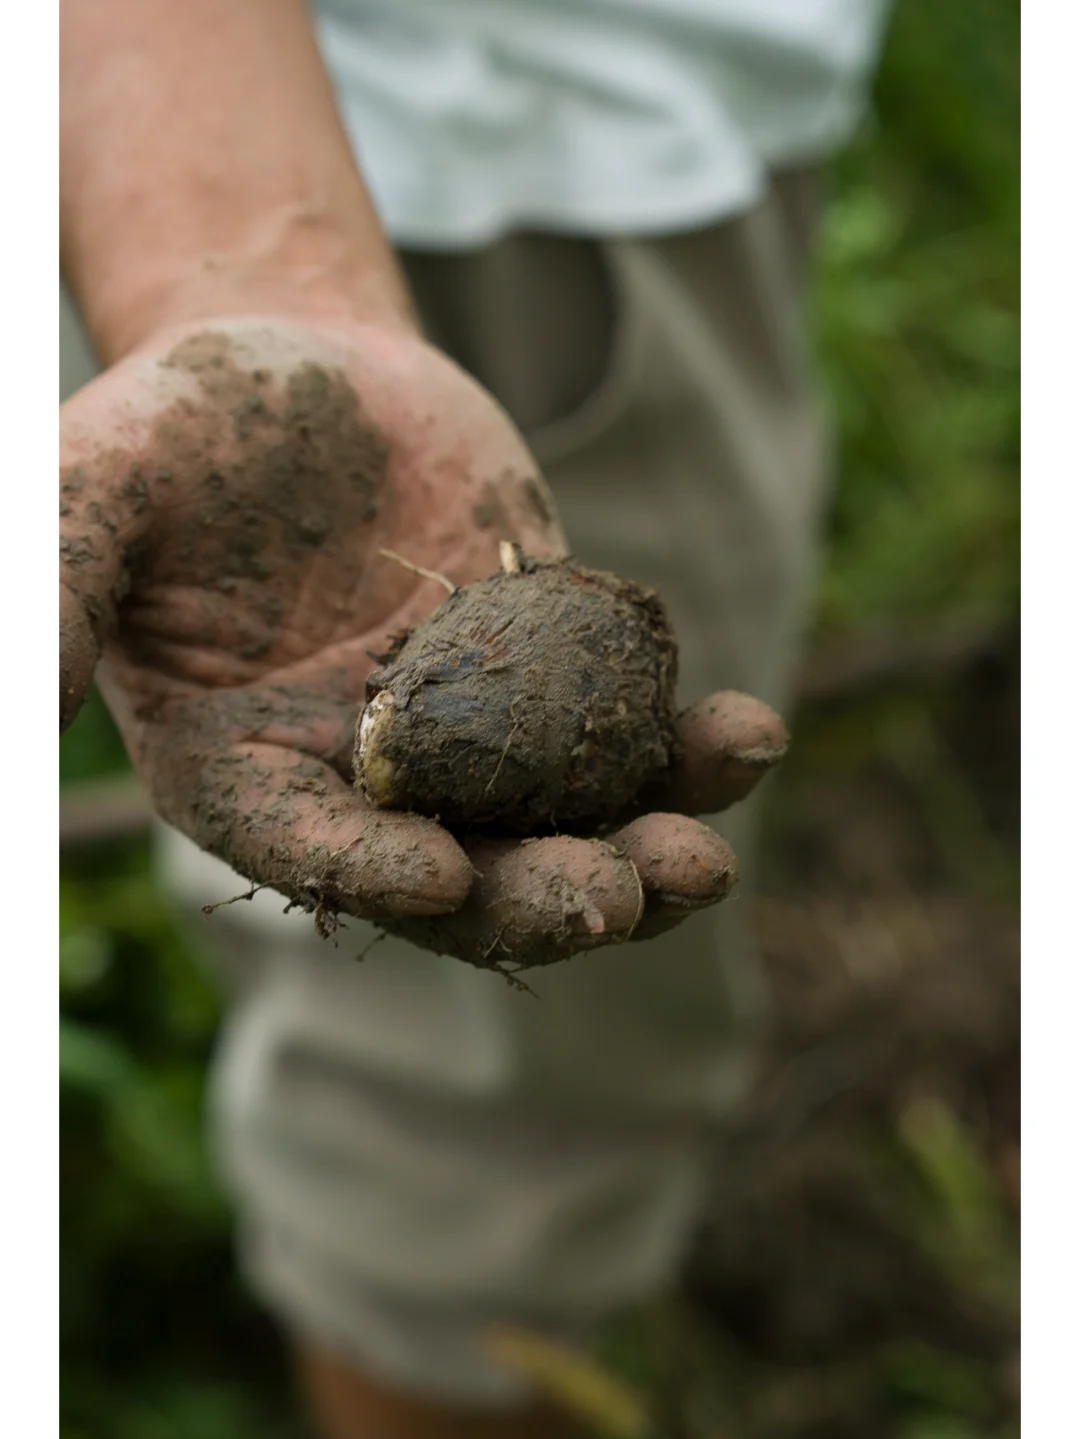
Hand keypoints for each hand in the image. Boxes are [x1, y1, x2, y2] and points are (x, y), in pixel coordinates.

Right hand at [60, 315, 787, 969]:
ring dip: (638, 848)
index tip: (443, 879)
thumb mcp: (101, 486)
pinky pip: (625, 734)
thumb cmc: (191, 430)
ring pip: (561, 825)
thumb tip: (28, 691)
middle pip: (460, 874)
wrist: (314, 373)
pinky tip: (747, 736)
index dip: (371, 873)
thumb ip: (59, 584)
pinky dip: (683, 747)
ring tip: (704, 857)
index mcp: (251, 772)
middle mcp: (369, 783)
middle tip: (615, 899)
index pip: (309, 850)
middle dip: (535, 896)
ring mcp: (473, 744)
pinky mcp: (551, 685)